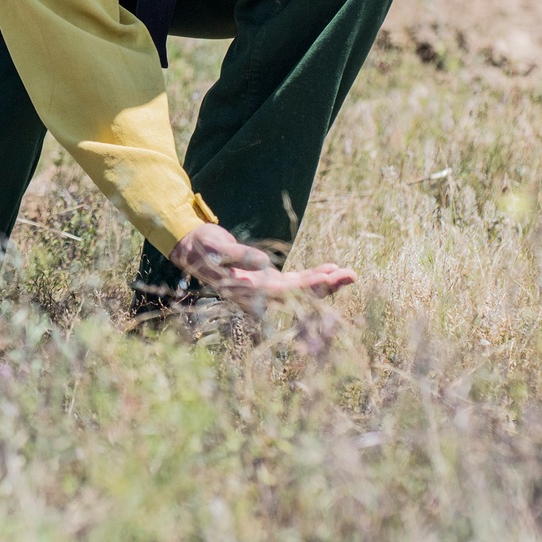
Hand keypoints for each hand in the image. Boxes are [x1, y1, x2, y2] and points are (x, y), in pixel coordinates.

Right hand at [170, 223, 354, 313]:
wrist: (190, 247)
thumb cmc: (201, 246)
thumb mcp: (216, 247)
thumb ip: (239, 255)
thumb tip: (264, 264)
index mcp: (248, 290)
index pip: (285, 292)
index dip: (308, 287)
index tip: (329, 279)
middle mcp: (260, 295)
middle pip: (299, 294)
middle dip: (326, 286)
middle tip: (351, 275)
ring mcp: (265, 289)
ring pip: (301, 290)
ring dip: (325, 283)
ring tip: (349, 273)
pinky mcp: (267, 281)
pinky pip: (295, 281)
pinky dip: (313, 276)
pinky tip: (331, 269)